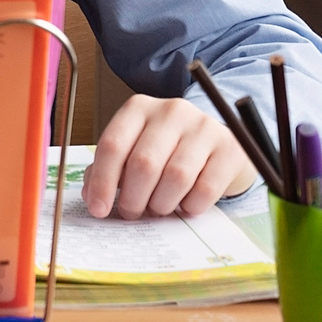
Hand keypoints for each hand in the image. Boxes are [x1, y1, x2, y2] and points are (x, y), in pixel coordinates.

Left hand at [85, 95, 257, 218]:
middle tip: (131, 213)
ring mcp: (203, 128)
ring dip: (162, 203)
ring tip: (158, 208)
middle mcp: (171, 112)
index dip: (102, 181)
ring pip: (176, 177)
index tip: (98, 209)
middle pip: (144, 163)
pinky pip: (206, 188)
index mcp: (139, 108)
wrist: (218, 143)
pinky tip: (186, 205)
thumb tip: (92, 196)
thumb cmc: (169, 149)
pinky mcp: (229, 149)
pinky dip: (191, 205)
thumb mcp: (136, 148)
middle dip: (133, 198)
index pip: (113, 145)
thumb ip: (112, 167)